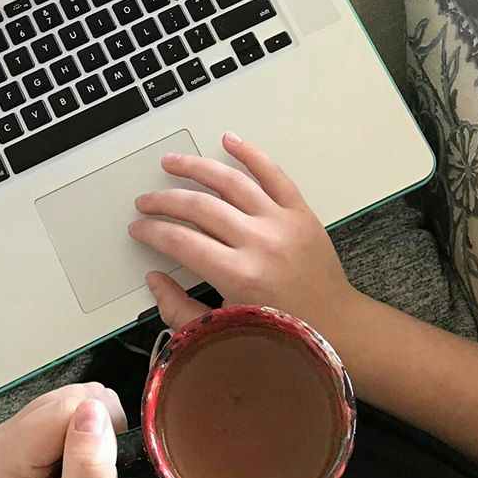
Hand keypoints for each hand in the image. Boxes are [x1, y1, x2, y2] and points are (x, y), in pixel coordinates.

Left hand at [0, 384, 143, 477]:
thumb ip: (89, 466)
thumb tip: (92, 410)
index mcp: (1, 464)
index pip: (59, 412)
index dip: (98, 433)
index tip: (108, 471)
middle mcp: (0, 442)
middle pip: (66, 399)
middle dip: (99, 428)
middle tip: (106, 473)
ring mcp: (18, 433)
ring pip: (76, 395)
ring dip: (102, 426)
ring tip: (101, 469)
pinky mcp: (38, 428)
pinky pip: (80, 401)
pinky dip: (100, 423)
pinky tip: (97, 457)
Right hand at [130, 133, 358, 335]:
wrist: (338, 327)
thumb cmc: (284, 336)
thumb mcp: (224, 333)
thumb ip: (180, 310)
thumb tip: (154, 280)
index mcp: (240, 276)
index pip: (181, 241)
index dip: (153, 232)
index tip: (139, 228)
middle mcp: (260, 243)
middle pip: (200, 207)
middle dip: (164, 201)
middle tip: (146, 201)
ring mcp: (283, 223)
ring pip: (231, 182)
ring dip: (196, 168)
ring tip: (172, 162)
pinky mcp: (301, 213)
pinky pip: (274, 175)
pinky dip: (251, 154)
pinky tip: (229, 141)